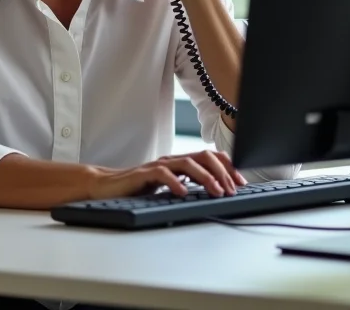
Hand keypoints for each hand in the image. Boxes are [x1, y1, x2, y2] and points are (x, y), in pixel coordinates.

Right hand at [88, 150, 246, 199]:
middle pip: (203, 156)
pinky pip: (163, 174)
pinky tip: (183, 193)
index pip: (210, 156)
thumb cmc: (140, 188)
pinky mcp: (144, 173)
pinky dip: (176, 183)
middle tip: (232, 189)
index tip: (241, 182)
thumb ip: (188, 184)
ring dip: (206, 177)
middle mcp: (172, 160)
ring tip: (216, 192)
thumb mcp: (170, 186)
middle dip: (222, 172)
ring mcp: (158, 165)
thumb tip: (217, 191)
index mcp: (180, 162)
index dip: (228, 167)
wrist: (108, 186)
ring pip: (188, 163)